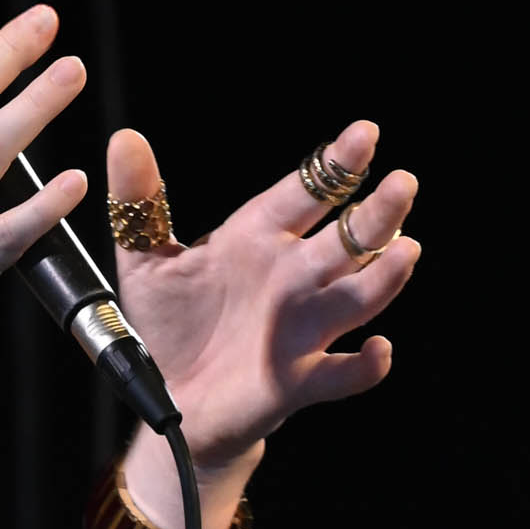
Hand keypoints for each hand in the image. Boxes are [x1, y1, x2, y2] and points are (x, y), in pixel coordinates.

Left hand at [107, 120, 418, 474]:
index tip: (364, 134)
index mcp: (259, 239)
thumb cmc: (169, 322)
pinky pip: (342, 373)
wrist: (169, 394)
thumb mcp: (145, 259)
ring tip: (406, 249)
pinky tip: (378, 351)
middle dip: (376, 212)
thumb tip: (124, 139)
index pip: (306, 194)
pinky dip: (365, 365)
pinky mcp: (298, 379)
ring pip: (358, 297)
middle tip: (402, 182)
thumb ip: (137, 201)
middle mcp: (292, 278)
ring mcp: (302, 328)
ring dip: (384, 276)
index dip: (334, 166)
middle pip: (347, 238)